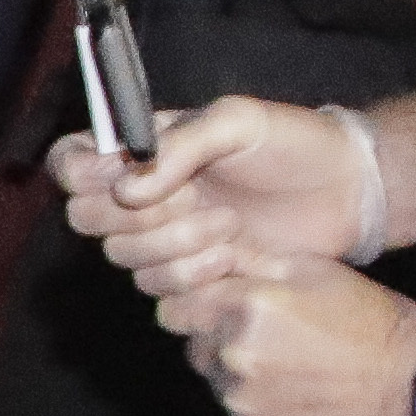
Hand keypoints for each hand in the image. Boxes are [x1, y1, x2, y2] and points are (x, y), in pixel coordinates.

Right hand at [56, 90, 371, 291]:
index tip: (116, 178)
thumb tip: (125, 188)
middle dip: (137, 216)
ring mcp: (163, 239)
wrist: (346, 193)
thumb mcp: (236, 122)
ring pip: (122, 259)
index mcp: (142, 148)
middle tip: (194, 200)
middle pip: (86, 218)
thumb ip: (178, 148)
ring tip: (230, 226)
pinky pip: (157, 292)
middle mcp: (142, 195)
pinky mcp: (189, 277)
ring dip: (173, 247)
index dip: (77, 174)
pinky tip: (235, 258)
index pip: (70, 162)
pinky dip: (192, 278)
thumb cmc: (293, 145)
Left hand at [170, 256, 415, 415]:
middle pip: (198, 349)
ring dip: (245, 381)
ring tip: (298, 374)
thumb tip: (207, 248)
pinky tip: (303, 405)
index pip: (176, 308)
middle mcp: (235, 358)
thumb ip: (253, 261)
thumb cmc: (378, 326)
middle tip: (277, 343)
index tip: (221, 310)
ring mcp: (243, 405)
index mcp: (247, 308)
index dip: (198, 308)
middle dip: (222, 343)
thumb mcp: (320, 272)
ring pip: (221, 387)